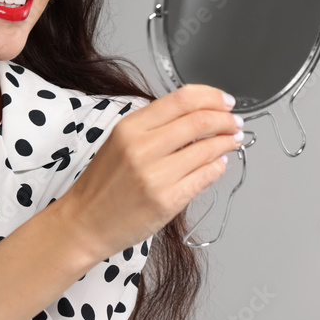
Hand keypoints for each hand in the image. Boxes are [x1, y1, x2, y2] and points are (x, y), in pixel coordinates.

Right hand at [60, 84, 242, 259]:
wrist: (85, 222)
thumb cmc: (103, 184)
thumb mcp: (120, 142)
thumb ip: (154, 126)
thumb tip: (197, 114)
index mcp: (130, 127)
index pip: (182, 99)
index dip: (211, 97)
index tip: (225, 101)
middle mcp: (142, 148)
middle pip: (200, 121)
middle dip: (226, 120)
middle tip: (234, 122)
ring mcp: (155, 176)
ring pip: (208, 149)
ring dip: (226, 143)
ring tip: (231, 141)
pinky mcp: (167, 201)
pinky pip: (205, 176)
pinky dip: (218, 167)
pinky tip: (217, 164)